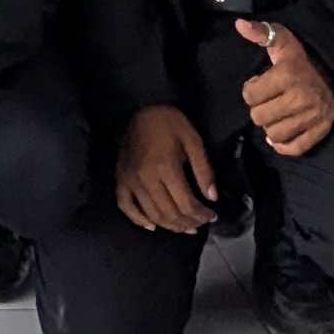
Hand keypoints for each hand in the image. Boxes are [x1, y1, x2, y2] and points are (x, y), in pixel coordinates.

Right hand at [113, 101, 220, 236]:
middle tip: (201, 223)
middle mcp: (145, 179)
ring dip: (170, 226)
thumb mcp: (193, 140)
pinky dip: (138, 220)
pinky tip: (152, 225)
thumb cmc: (169, 121)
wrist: (139, 106)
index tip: (213, 216)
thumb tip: (212, 198)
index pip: (186, 204)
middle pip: (169, 213)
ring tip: (184, 227)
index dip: (202, 215)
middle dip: (188, 223)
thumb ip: (204, 170)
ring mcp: (130, 181)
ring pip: (151, 214)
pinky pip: (126, 206)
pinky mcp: (120, 179)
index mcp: (165, 167)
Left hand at [235, 19, 333, 156]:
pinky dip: (285, 146)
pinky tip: (281, 135)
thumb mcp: (283, 40)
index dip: (250, 89)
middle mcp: (300, 98)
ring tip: (275, 115)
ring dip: (270, 127)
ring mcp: (312, 117)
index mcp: (287, 75)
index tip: (259, 83)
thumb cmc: (303, 57)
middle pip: (259, 118)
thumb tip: (239, 24)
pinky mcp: (322, 130)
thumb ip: (260, 32)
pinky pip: (296, 148)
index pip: (249, 95)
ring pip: (274, 135)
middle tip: (267, 100)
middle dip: (259, 109)